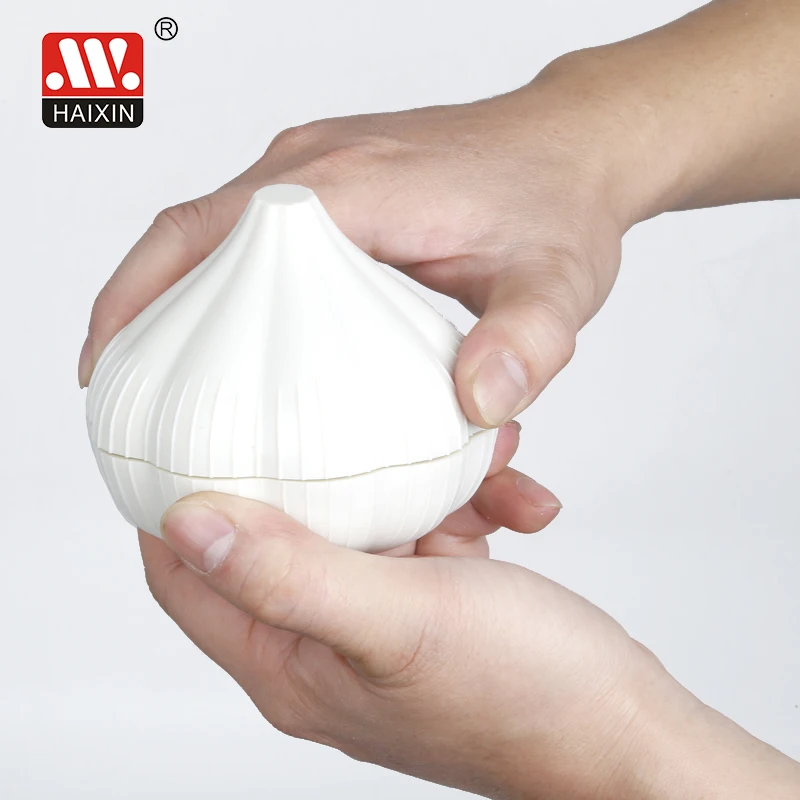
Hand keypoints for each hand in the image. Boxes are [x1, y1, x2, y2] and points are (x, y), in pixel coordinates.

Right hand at [79, 75, 633, 427]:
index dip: (143, 295)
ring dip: (170, 291)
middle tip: (121, 388)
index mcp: (350, 186)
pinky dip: (216, 277)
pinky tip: (223, 331)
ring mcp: (321, 163)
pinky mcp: (335, 178)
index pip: (210, 232)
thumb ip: (528, 343)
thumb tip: (480, 403)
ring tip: (155, 371)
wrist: (576, 147)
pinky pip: (248, 227)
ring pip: (211, 225)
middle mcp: (320, 163)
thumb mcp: (558, 286)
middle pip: (188, 228)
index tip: (110, 364)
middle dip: (136, 304)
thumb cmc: (560, 207)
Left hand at [146, 491, 799, 799]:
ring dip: (405, 480)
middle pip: (278, 534)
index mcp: (292, 660)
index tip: (187, 429)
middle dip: (304, 468)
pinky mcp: (434, 606)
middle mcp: (327, 642)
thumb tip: (187, 523)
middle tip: (316, 404)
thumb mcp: (399, 620)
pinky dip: (459, 505)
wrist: (623, 733)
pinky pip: (426, 533)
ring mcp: (383, 622)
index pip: (189, 575)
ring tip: (458, 446)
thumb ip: (290, 573)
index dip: (173, 504)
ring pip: (365, 523)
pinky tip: (505, 494)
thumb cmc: (525, 696)